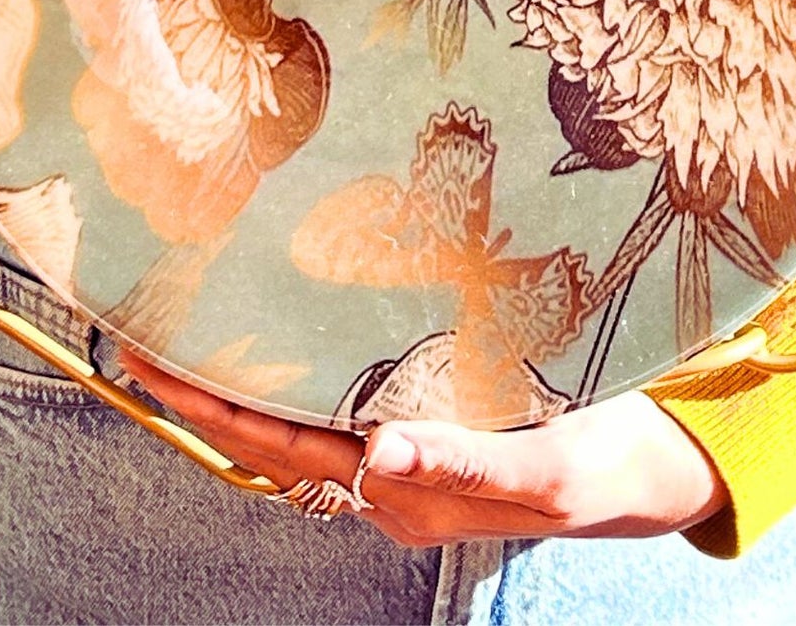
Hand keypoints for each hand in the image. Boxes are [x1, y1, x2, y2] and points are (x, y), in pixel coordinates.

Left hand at [119, 354, 728, 546]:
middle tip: (144, 319)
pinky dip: (309, 350)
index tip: (144, 358)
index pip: (279, 445)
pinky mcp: (434, 410)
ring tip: (200, 303)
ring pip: (307, 403)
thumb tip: (375, 458)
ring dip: (253, 364)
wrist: (650, 471)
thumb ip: (462, 467)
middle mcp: (389, 469)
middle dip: (207, 382)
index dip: (208, 404)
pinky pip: (350, 383)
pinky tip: (296, 308)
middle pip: (274, 426)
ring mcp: (408, 443)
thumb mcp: (541, 472)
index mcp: (399, 491)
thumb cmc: (599, 473)